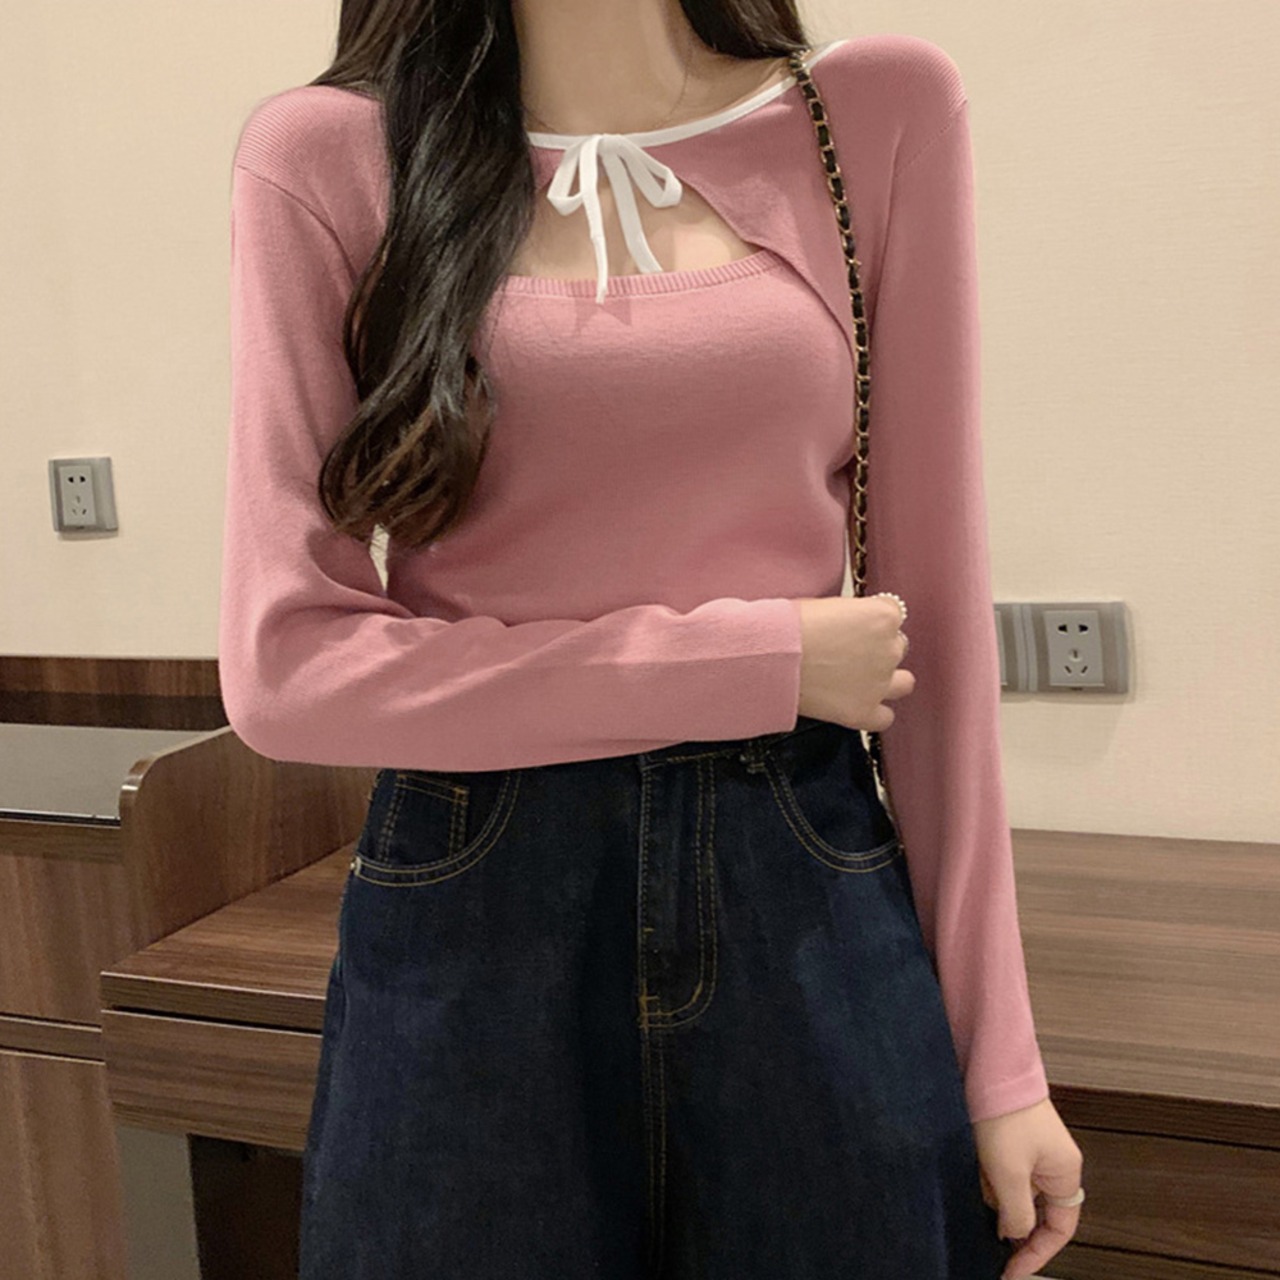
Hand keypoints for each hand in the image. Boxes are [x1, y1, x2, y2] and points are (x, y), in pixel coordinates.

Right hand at [794, 595, 913, 730]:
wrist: (771, 656)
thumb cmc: (789, 625)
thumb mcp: (829, 605)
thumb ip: (853, 615)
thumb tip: (852, 625)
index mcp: (883, 616)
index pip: (894, 613)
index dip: (872, 620)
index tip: (854, 626)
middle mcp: (890, 648)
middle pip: (898, 646)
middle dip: (877, 649)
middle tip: (848, 652)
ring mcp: (880, 683)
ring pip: (903, 683)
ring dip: (888, 680)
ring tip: (860, 679)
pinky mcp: (864, 711)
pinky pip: (885, 717)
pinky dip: (875, 713)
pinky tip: (857, 704)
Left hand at [972, 1097, 1084, 1279]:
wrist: (988, 1069)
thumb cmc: (1006, 1113)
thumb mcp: (1009, 1173)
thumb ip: (1016, 1213)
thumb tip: (1013, 1234)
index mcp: (1065, 1174)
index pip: (1058, 1230)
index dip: (1036, 1254)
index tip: (1012, 1270)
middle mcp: (1053, 1164)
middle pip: (1034, 1211)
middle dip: (1007, 1217)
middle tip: (988, 1229)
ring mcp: (1032, 1151)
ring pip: (1012, 1192)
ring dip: (993, 1192)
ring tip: (980, 1176)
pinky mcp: (1010, 1140)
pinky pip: (999, 1171)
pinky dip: (986, 1174)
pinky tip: (974, 1162)